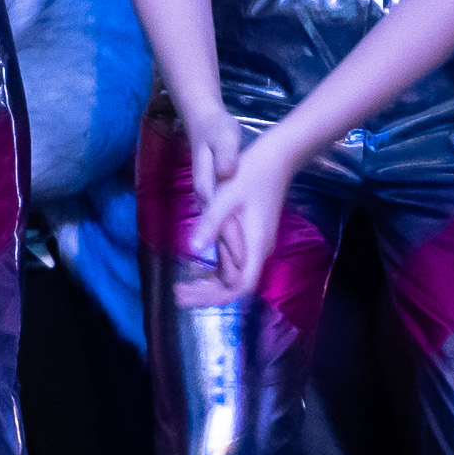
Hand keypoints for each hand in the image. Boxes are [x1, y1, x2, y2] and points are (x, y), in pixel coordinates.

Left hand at [193, 142, 296, 301]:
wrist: (277, 157)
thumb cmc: (252, 173)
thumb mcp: (226, 196)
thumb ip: (211, 223)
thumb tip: (193, 248)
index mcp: (256, 245)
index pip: (239, 287)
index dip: (214, 297)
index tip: (188, 296)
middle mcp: (258, 250)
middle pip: (235, 286)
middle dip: (207, 295)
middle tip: (177, 294)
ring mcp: (256, 244)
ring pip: (234, 277)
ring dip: (209, 285)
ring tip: (181, 287)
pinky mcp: (251, 237)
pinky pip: (234, 263)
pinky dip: (215, 271)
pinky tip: (196, 269)